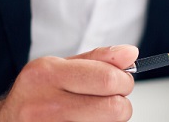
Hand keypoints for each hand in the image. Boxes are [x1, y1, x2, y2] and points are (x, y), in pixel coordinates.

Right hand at [0, 45, 137, 121]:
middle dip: (121, 104)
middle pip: (114, 108)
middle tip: (110, 100)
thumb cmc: (38, 93)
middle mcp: (43, 102)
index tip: (121, 82)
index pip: (108, 79)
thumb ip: (98, 60)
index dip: (124, 81)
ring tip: (89, 112)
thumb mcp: (61, 68)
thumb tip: (130, 53)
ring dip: (108, 119)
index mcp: (47, 73)